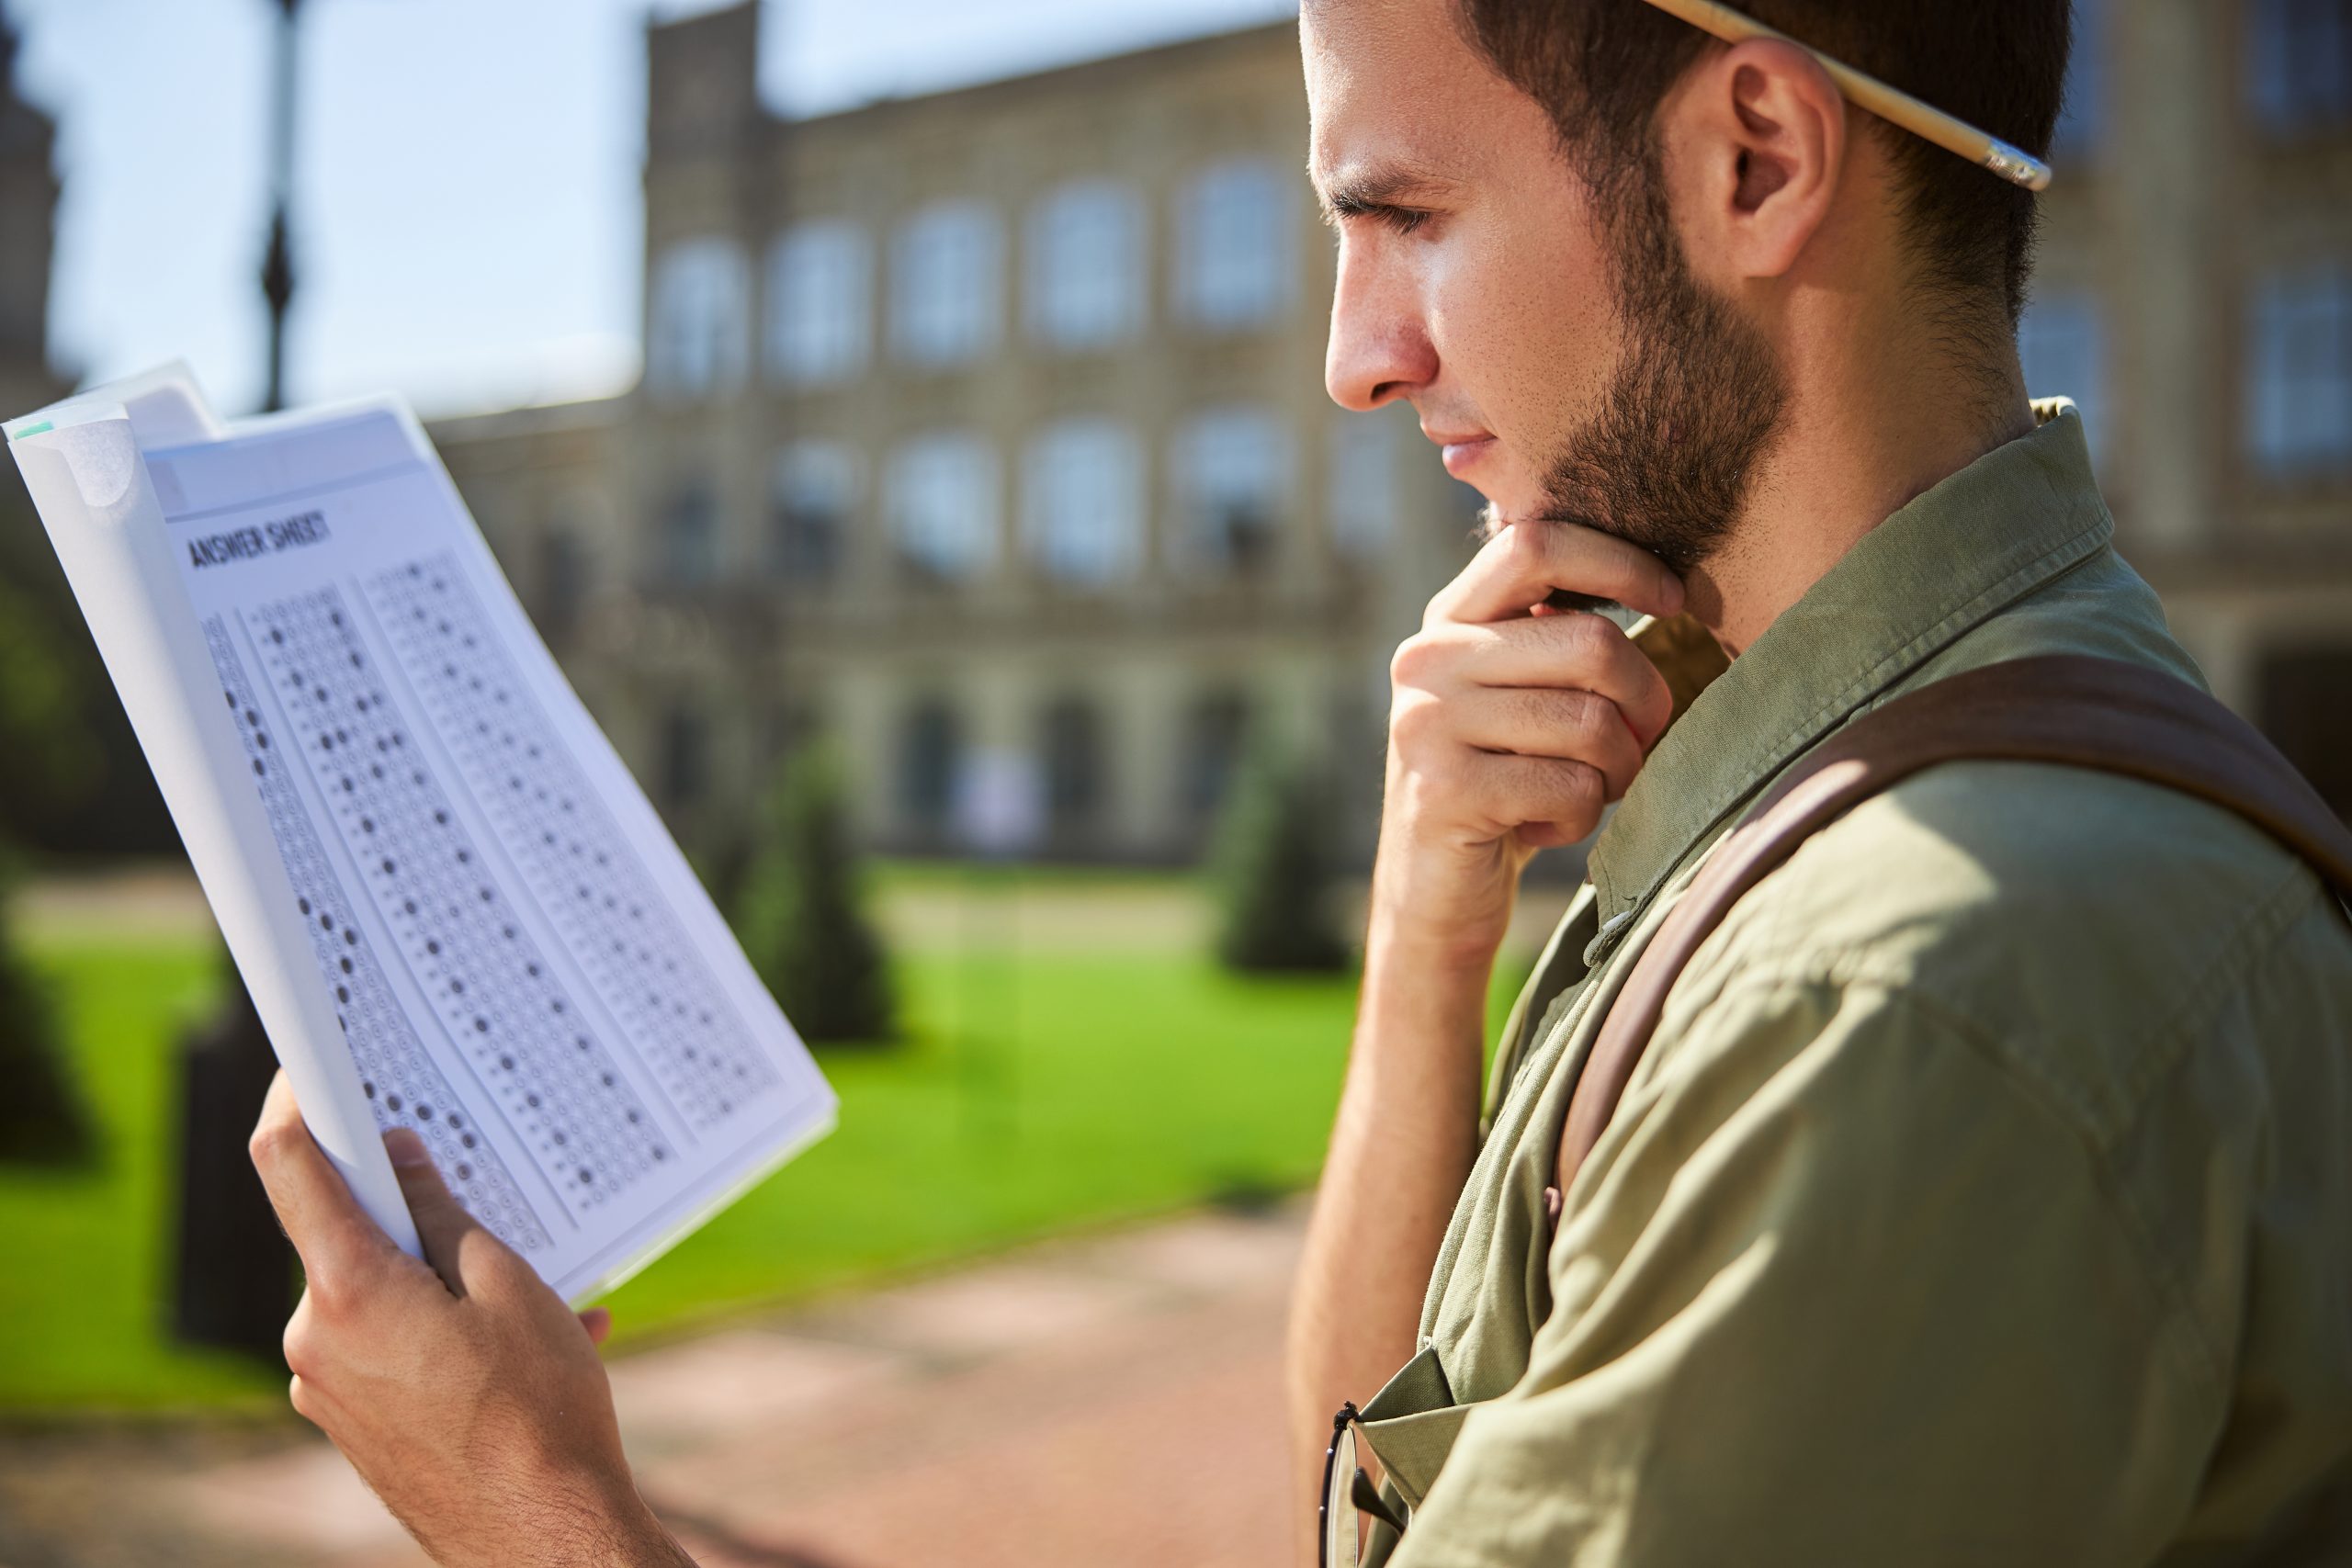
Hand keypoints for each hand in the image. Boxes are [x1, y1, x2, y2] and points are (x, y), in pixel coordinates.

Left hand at [248, 1073, 693, 1567]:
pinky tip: (525, 1353)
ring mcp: (326, 1388)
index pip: (290, 1166)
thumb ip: (441, 1213)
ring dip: (447, 1283)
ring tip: (538, 1313)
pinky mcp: (350, 1422)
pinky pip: (389, 1346)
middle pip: (348, 1235)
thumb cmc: (536, 1410)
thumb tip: (397, 1158)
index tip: (307, 1063)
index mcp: (347, 1292)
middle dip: (418, 1216)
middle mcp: (313, 1340)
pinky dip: (446, 1332)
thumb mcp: (506, 1285)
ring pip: (378, 1294)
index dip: (296, 1101)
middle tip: (494, 1223)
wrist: (541, 1537)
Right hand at [1374, 519, 1680, 968]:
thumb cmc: (1507, 782)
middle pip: (1589, 643)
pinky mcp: (1443, 793)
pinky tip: (1545, 826)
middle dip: (1646, 699)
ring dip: (1618, 770)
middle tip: (1644, 740)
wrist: (1435, 891)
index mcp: (1450, 619)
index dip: (1619, 563)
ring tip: (1590, 790)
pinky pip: (1569, 790)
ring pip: (1590, 723)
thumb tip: (1667, 582)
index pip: (1537, 544)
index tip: (1671, 599)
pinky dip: (1581, 818)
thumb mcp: (1522, 693)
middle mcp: (1425, 658)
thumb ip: (1559, 635)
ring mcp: (1427, 725)